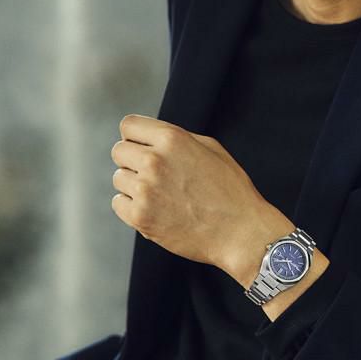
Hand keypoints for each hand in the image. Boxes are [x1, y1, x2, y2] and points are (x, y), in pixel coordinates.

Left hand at [110, 114, 274, 272]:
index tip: (145, 149)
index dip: (136, 138)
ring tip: (161, 197)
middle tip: (156, 177)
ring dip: (134, 186)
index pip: (128, 125)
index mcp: (172, 139)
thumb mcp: (211, 151)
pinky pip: (119, 204)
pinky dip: (132, 208)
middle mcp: (155, 160)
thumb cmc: (232, 192)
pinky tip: (155, 211)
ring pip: (119, 179)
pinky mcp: (141, 217)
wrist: (241, 233)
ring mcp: (145, 190)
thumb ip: (177, 139)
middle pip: (119, 151)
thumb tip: (150, 138)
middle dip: (133, 162)